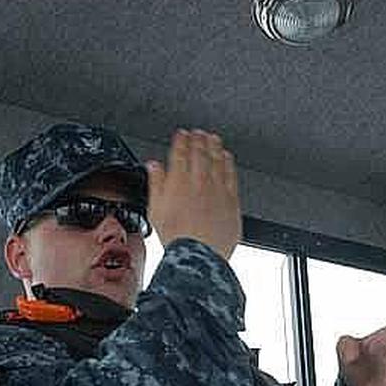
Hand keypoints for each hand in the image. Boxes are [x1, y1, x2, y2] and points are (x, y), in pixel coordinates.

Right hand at [146, 129, 241, 259]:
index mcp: (179, 181)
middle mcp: (199, 181)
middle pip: (200, 153)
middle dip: (198, 139)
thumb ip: (156, 183)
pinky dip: (229, 162)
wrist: (199, 253)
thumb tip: (154, 166)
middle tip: (198, 132)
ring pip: (217, 160)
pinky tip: (227, 157)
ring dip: (214, 146)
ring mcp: (217, 189)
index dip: (181, 140)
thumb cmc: (176, 236)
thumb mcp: (155, 209)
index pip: (181, 153)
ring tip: (213, 138)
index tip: (182, 134)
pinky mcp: (232, 199)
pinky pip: (231, 174)